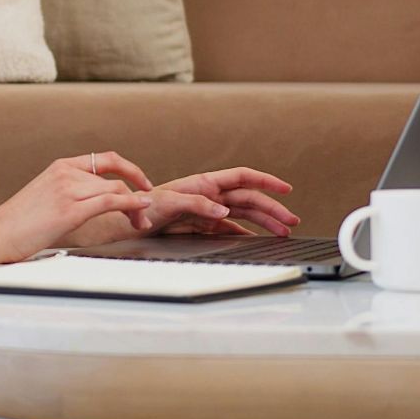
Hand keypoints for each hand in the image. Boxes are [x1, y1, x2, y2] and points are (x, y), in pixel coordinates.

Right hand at [0, 151, 157, 262]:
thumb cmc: (16, 224)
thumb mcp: (46, 199)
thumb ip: (70, 194)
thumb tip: (94, 203)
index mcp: (60, 167)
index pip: (106, 159)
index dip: (131, 169)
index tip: (143, 183)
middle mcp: (66, 173)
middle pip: (115, 178)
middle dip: (137, 194)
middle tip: (145, 213)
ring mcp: (68, 189)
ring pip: (116, 190)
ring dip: (137, 206)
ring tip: (141, 223)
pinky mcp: (70, 209)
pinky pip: (111, 200)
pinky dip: (132, 204)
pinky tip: (141, 210)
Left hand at [143, 167, 298, 236]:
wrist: (128, 223)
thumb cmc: (144, 207)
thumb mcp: (169, 202)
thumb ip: (198, 205)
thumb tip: (225, 211)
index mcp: (205, 183)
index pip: (243, 177)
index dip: (266, 181)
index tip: (286, 189)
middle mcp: (210, 195)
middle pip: (249, 199)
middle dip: (273, 209)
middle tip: (292, 221)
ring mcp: (208, 211)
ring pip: (244, 215)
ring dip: (264, 223)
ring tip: (283, 232)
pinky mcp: (203, 226)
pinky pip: (231, 230)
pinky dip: (246, 235)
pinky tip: (257, 240)